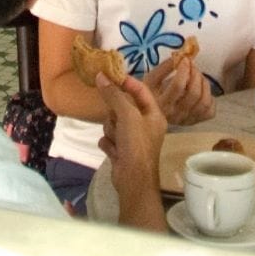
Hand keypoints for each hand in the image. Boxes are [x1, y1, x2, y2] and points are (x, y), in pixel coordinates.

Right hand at [97, 73, 169, 191]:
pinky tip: (114, 152)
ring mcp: (133, 139)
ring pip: (113, 123)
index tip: (109, 77)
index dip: (126, 82)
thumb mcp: (127, 115)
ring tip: (117, 140)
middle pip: (123, 107)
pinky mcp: (122, 151)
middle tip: (116, 120)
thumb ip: (113, 95)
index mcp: (153, 114)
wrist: (133, 180)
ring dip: (111, 130)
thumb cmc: (136, 144)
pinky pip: (109, 138)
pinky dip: (109, 144)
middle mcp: (145, 125)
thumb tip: (100, 75)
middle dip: (115, 114)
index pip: (140, 90)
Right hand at [152, 50, 213, 125]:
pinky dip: (210, 97)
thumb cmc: (151, 92)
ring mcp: (187, 120)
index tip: (185, 59)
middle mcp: (175, 115)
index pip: (178, 86)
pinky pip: (210, 111)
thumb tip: (181, 56)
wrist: (151, 113)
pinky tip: (201, 90)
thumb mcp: (152, 78)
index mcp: (162, 104)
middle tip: (193, 65)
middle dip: (196, 74)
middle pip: (194, 93)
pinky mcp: (196, 121)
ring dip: (204, 83)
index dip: (184, 70)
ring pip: (204, 101)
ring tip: (198, 75)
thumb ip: (166, 66)